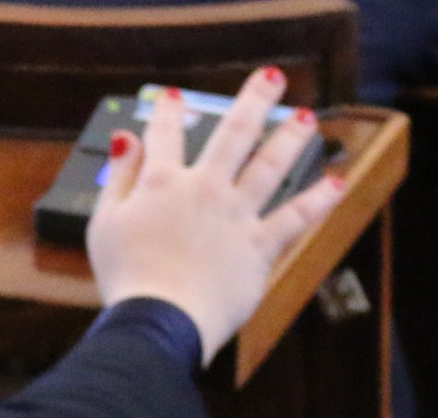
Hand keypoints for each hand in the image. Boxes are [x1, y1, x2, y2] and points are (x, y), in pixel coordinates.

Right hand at [84, 70, 347, 363]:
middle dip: (255, 100)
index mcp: (161, 184)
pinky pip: (295, 219)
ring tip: (307, 117)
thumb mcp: (102, 224)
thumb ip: (117, 178)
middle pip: (234, 134)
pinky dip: (317, 201)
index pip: (165, 136)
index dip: (167, 113)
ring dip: (292, 137)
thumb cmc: (125, 277)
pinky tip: (334, 183)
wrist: (158, 319)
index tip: (173, 97)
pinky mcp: (259, 246)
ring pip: (271, 165)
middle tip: (273, 78)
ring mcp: (237, 216)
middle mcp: (205, 189)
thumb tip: (125, 140)